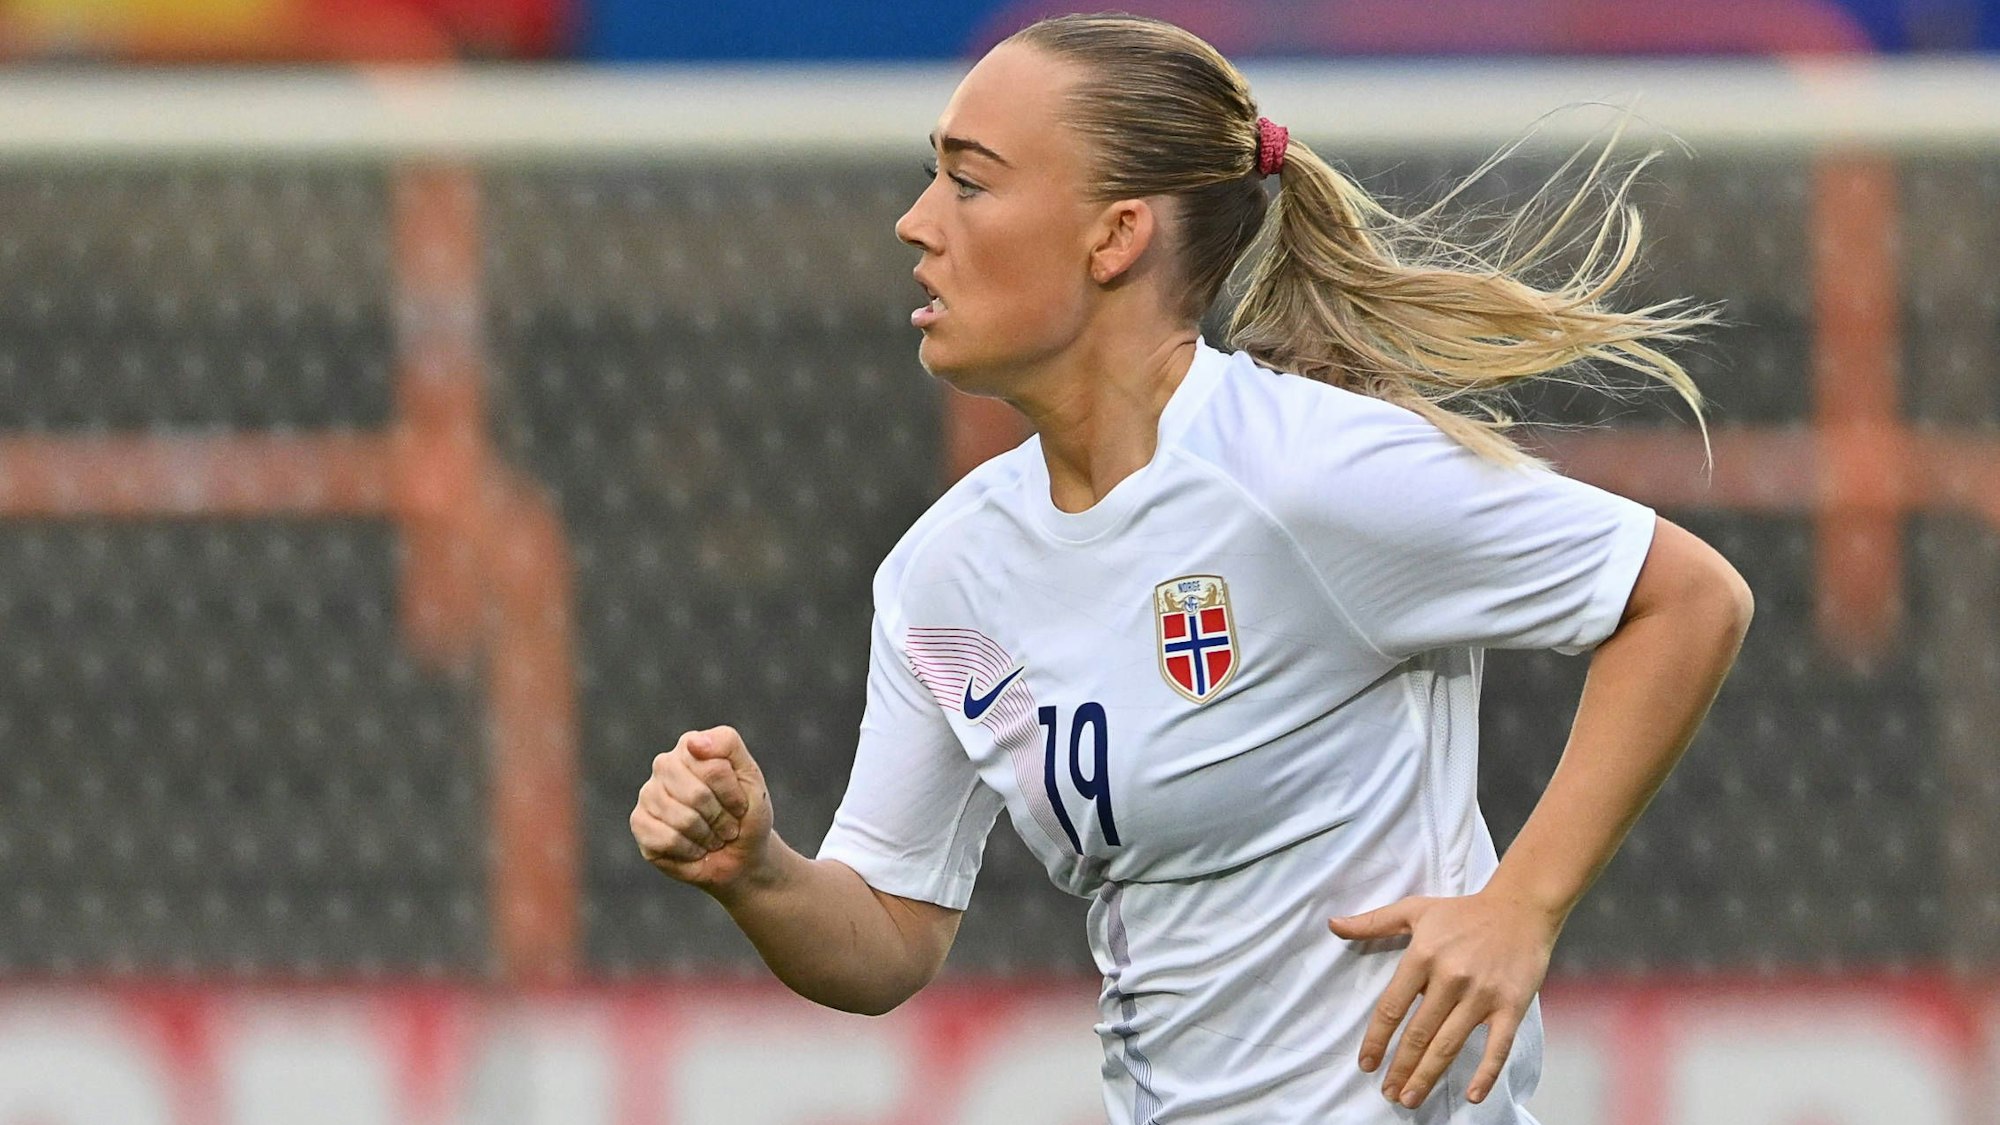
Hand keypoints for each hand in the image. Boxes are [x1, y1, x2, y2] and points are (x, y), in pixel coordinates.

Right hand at [630, 725, 773, 893]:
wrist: (740, 855)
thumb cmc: (745, 813)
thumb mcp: (750, 776)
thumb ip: (727, 745)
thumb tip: (693, 742)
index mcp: (690, 747)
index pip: (715, 768)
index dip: (733, 795)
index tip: (740, 805)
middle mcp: (664, 765)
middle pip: (697, 794)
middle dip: (719, 818)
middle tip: (726, 825)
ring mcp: (648, 794)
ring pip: (682, 819)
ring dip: (707, 836)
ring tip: (711, 836)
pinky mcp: (639, 823)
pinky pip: (666, 839)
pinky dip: (690, 850)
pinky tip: (693, 848)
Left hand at [1327, 891, 1560, 1108]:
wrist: (1520, 908)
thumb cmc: (1463, 912)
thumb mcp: (1414, 910)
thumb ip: (1373, 923)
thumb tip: (1333, 925)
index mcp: (1423, 955)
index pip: (1391, 1007)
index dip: (1376, 1040)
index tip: (1367, 1065)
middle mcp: (1450, 978)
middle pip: (1418, 1034)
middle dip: (1400, 1068)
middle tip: (1388, 1093)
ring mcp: (1482, 995)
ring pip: (1449, 1045)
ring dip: (1427, 1076)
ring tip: (1410, 1099)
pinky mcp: (1511, 1006)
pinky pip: (1497, 1047)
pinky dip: (1485, 1074)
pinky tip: (1471, 1096)